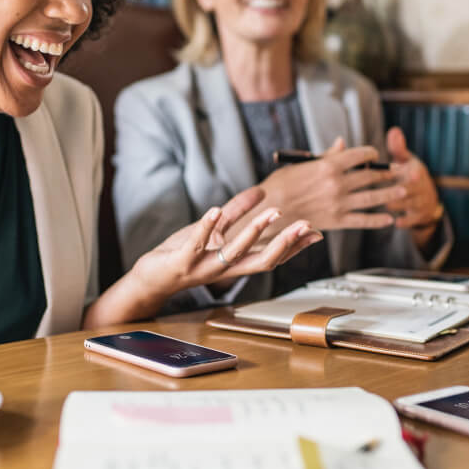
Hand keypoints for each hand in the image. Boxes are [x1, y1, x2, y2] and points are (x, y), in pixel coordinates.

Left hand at [130, 186, 322, 301]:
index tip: (315, 233)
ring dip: (254, 231)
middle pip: (262, 260)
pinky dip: (206, 227)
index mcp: (235, 262)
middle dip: (285, 243)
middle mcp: (225, 269)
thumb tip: (260, 192)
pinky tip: (215, 210)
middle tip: (305, 226)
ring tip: (271, 212)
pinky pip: (197, 244)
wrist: (153, 277)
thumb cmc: (184, 254)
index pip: (271, 257)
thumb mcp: (214, 230)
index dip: (294, 247)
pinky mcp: (183, 261)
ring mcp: (205, 266)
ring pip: (234, 252)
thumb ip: (236, 212)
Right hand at [259, 137, 403, 230]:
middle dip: (387, 172)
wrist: (268, 210)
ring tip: (402, 191)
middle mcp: (338, 183)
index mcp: (328, 165)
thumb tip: (342, 143)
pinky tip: (388, 219)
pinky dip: (378, 220)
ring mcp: (339, 203)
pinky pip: (363, 220)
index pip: (359, 155)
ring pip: (373, 197)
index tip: (375, 155)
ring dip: (390, 193)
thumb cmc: (279, 185)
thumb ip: (325, 155)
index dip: (371, 153)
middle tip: (398, 171)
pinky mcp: (337, 221)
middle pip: (370, 175)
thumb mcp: (300, 164)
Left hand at [385, 127, 440, 245]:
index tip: (401, 170)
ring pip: (406, 204)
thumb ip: (398, 148)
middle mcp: (421, 186)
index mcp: (416, 170)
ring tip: (382, 203)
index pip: (414, 170)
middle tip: (380, 189)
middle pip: (409, 187)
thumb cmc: (409, 175)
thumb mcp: (407, 160)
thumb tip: (394, 130)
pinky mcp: (419, 217)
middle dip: (397, 188)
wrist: (427, 199)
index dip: (408, 171)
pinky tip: (395, 222)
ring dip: (395, 204)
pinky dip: (404, 221)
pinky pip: (411, 220)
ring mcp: (420, 202)